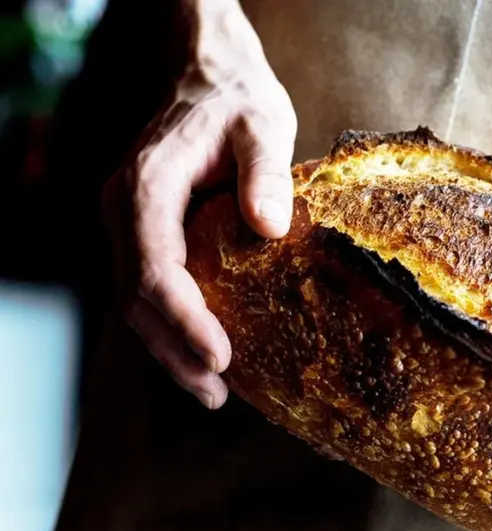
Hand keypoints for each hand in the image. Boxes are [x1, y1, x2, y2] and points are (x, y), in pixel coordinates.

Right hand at [103, 5, 296, 408]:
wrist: (211, 78)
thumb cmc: (240, 101)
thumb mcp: (264, 126)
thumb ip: (265, 172)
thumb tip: (270, 227)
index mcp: (148, 185)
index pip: (156, 268)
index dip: (186, 320)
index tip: (222, 358)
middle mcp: (125, 207)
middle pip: (137, 296)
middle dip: (175, 350)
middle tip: (217, 395)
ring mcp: (130, 222)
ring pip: (136, 299)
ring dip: (169, 348)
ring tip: (212, 391)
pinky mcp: (146, 231)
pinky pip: (150, 286)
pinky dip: (172, 324)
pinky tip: (204, 351)